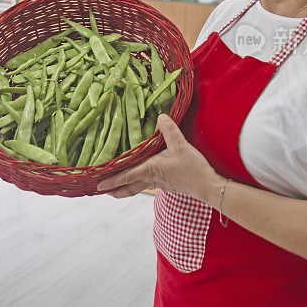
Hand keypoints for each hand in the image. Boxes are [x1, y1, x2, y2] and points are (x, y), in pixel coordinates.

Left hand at [97, 114, 223, 201]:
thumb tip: (160, 116)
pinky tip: (141, 177)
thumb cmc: (193, 168)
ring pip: (137, 187)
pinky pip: (148, 184)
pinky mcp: (167, 184)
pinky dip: (139, 183)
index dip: (111, 180)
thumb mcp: (181, 145)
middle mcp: (151, 178)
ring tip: (116, 188)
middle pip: (128, 188)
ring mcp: (159, 183)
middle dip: (114, 190)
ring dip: (125, 188)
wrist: (208, 186)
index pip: (126, 176)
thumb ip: (169, 130)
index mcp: (150, 169)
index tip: (98, 185)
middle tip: (102, 191)